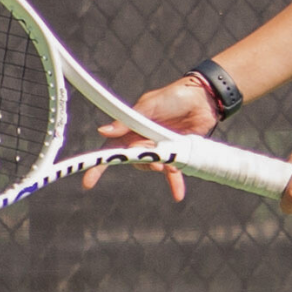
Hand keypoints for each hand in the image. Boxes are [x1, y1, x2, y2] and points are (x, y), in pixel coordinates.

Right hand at [82, 75, 221, 199]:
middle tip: (152, 162)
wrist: (203, 97)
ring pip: (152, 165)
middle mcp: (144, 139)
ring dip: (158, 168)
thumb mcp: (148, 105)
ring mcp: (160, 146)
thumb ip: (127, 121)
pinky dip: (175, 182)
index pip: (112, 147)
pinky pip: (173, 170)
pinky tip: (178, 195)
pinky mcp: (177, 151)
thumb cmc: (174, 96)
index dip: (99, 164)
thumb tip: (103, 131)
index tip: (88, 182)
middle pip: (134, 159)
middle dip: (141, 163)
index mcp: (132, 127)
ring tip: (168, 167)